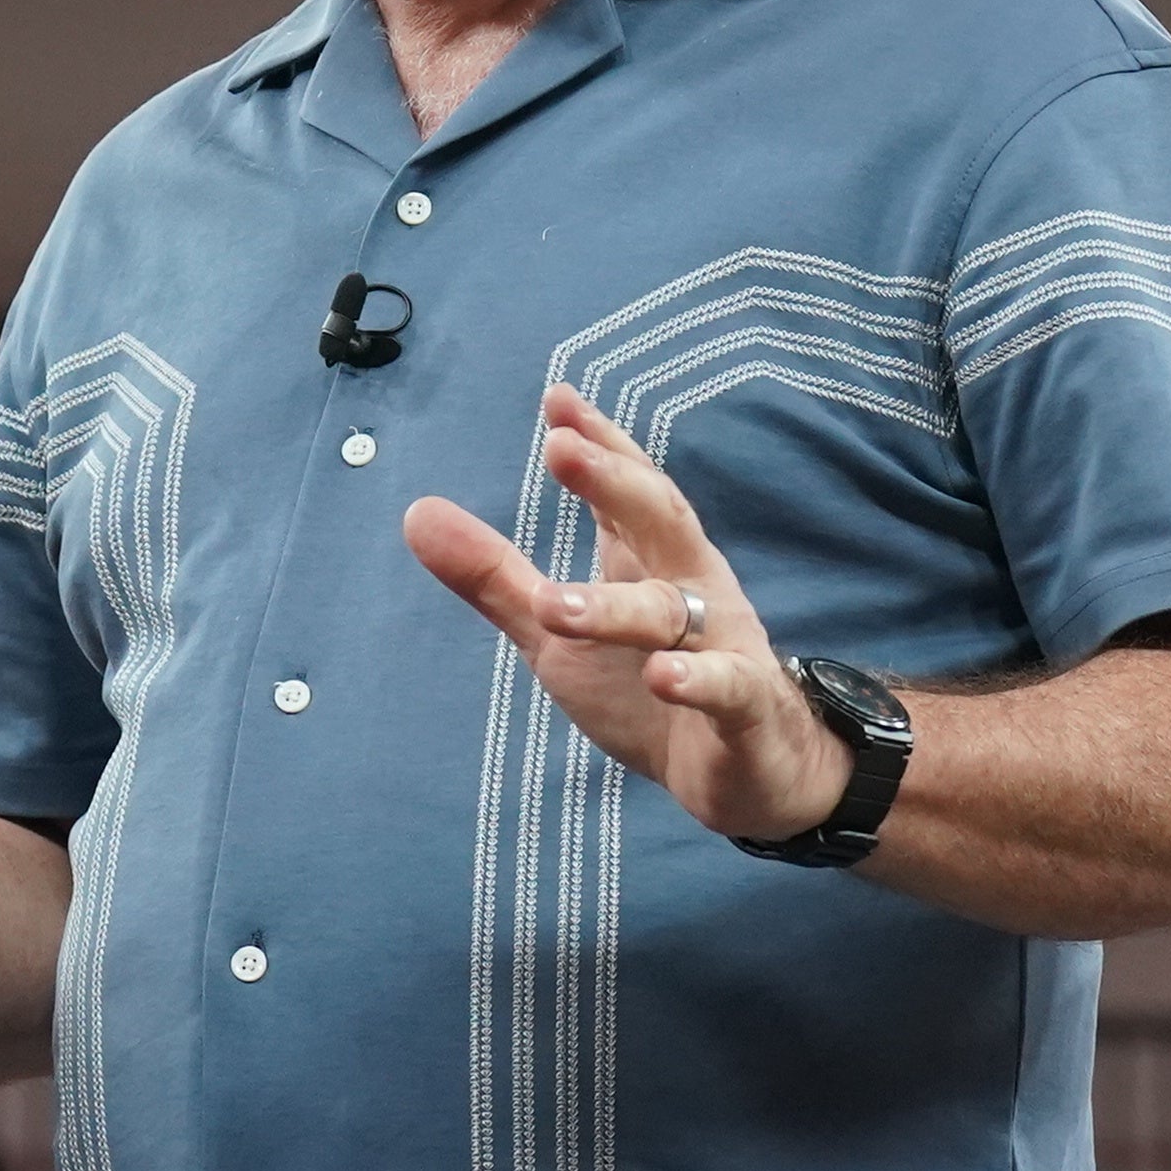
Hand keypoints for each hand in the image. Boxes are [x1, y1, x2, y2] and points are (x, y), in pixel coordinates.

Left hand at [403, 387, 854, 844]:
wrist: (753, 770)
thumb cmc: (648, 685)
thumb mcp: (557, 634)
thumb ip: (495, 578)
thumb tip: (416, 512)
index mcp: (649, 561)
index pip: (628, 489)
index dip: (599, 444)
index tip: (558, 401)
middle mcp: (691, 588)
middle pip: (659, 522)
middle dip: (614, 483)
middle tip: (562, 448)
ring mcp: (722, 645)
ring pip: (673, 613)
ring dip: (615, 607)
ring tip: (554, 604)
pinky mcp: (744, 709)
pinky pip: (725, 687)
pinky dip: (696, 680)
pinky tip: (662, 675)